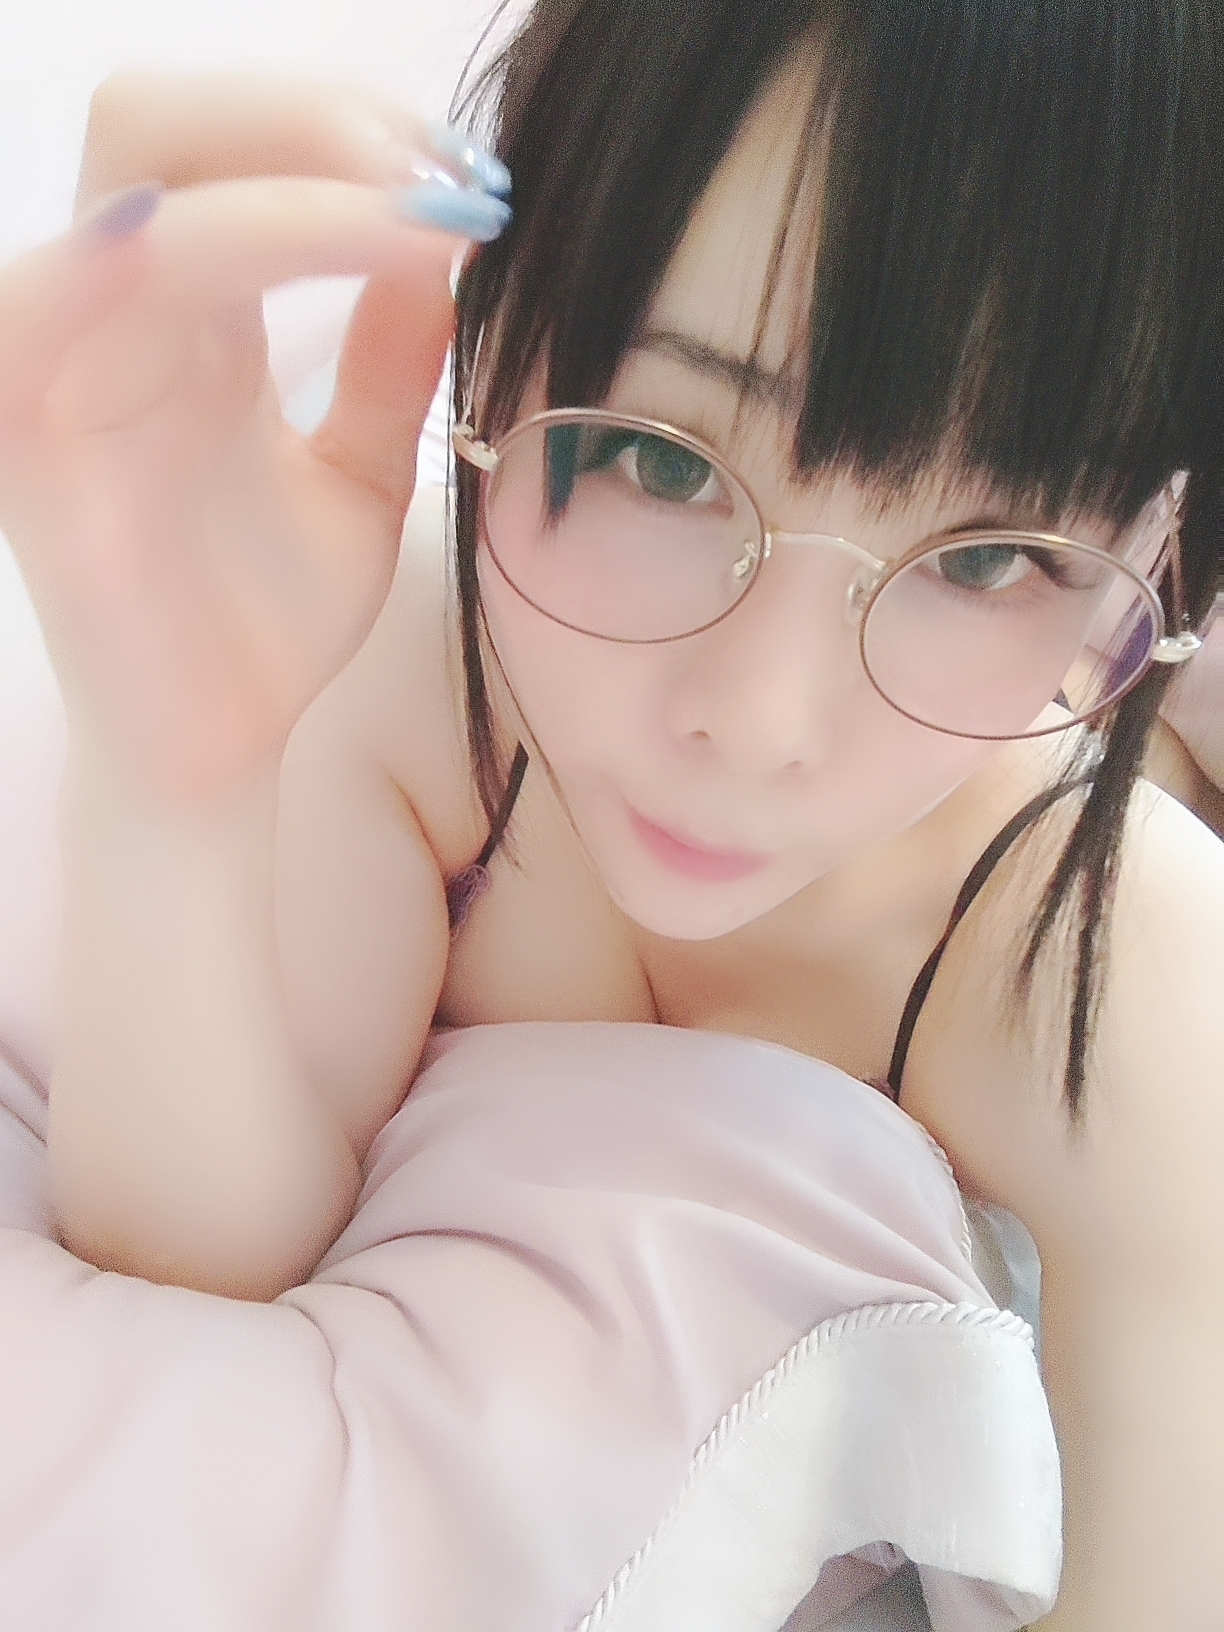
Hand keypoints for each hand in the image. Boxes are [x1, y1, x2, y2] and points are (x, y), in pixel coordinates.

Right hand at [0, 74, 505, 804]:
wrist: (218, 752)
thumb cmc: (269, 622)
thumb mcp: (361, 475)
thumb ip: (387, 363)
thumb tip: (442, 246)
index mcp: (194, 322)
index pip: (234, 152)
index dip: (349, 133)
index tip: (474, 181)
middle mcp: (120, 322)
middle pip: (164, 121)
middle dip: (311, 118)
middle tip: (444, 176)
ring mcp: (67, 372)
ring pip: (134, 190)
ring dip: (283, 174)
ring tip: (416, 213)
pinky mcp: (32, 446)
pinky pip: (53, 306)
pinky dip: (165, 251)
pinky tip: (311, 250)